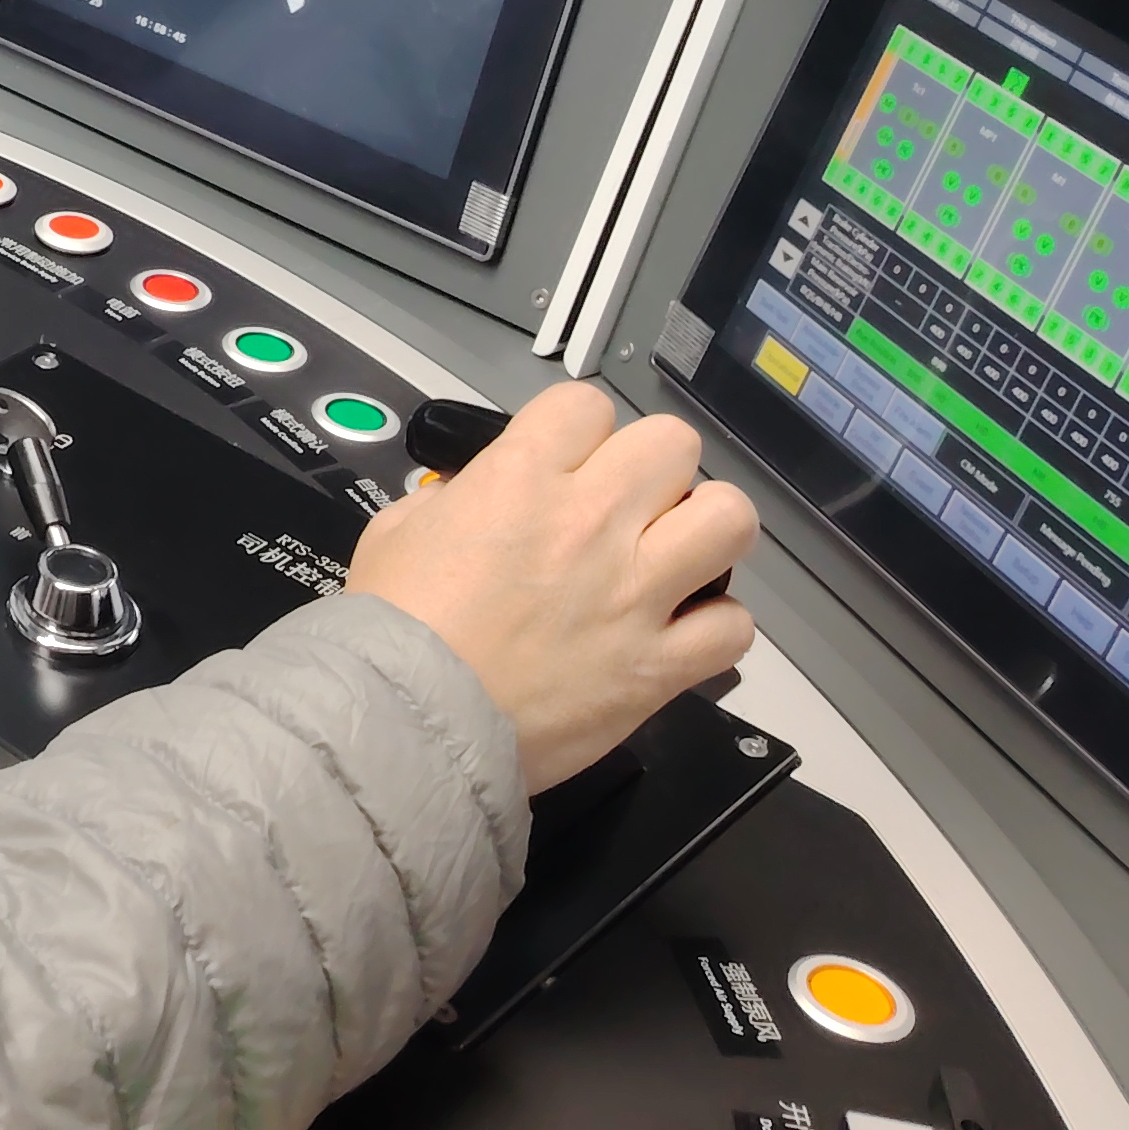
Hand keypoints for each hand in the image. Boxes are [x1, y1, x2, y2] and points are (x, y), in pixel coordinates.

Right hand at [345, 379, 756, 790]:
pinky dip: (714, 628)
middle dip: (653, 471)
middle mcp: (592, 521)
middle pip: (674, 444)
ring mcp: (636, 593)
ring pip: (729, 519)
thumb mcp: (398, 530)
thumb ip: (454, 500)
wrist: (412, 724)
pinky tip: (681, 635)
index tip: (566, 469)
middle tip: (628, 510)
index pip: (587, 405)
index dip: (578, 433)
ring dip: (707, 532)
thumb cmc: (395, 626)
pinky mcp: (660, 665)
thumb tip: (482, 501)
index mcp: (522, 478)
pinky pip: (733, 627)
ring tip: (676, 558)